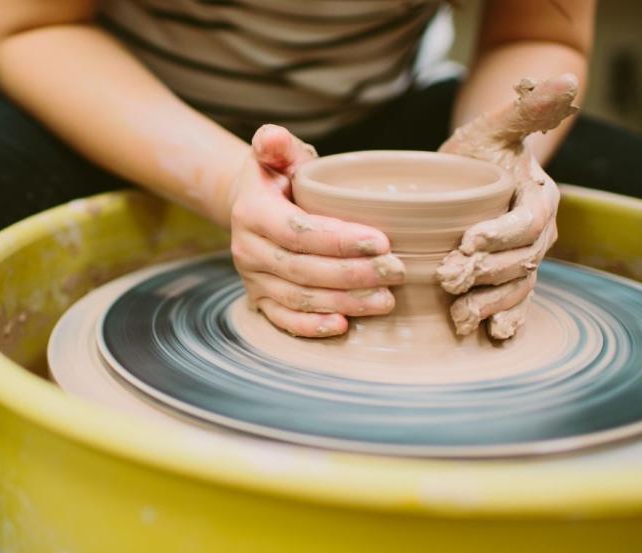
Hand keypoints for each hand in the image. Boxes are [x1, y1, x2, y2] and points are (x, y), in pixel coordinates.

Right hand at [229, 125, 404, 336]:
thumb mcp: (278, 155)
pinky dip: (312, 326)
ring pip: (299, 297)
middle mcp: (247, 250)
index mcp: (252, 212)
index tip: (381, 241)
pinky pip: (284, 319)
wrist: (250, 207)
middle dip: (352, 274)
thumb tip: (273, 138)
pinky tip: (344, 325)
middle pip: (303, 269)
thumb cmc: (279, 178)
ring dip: (344, 302)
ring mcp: (252, 279)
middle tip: (395, 271)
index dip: (339, 240)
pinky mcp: (259, 300)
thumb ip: (277, 144)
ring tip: (385, 299)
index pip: (298, 231)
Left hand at [436, 74, 578, 338]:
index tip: (467, 241)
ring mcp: (525, 259)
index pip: (527, 221)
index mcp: (540, 197)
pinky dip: (508, 320)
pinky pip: (516, 303)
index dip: (501, 234)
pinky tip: (494, 337)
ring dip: (490, 304)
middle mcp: (540, 233)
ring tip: (460, 317)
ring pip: (516, 288)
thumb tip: (566, 82)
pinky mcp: (509, 278)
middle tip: (448, 280)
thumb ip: (525, 108)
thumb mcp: (494, 126)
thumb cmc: (482, 147)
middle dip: (485, 273)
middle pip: (519, 261)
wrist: (474, 171)